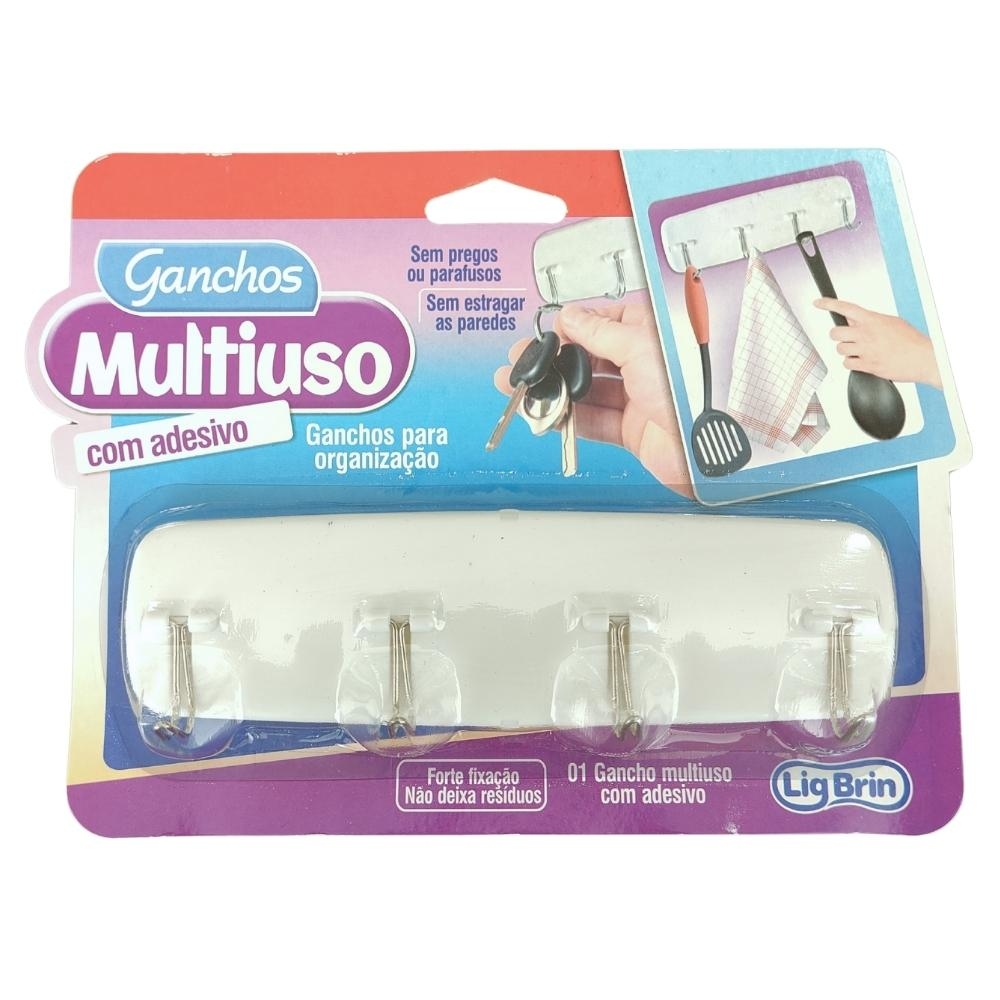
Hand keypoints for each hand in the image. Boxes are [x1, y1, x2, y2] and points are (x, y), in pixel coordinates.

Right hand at [494, 300, 691, 494]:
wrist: (707, 443)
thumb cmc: (691, 388)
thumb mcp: (638, 346)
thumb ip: (599, 332)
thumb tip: (572, 317)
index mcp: (652, 335)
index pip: (605, 323)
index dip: (574, 328)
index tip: (548, 335)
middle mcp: (645, 365)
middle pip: (592, 359)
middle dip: (557, 362)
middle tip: (527, 363)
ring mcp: (639, 399)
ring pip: (589, 392)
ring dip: (558, 391)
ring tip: (529, 390)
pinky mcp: (634, 431)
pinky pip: (595, 422)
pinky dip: (571, 420)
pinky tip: (551, 414)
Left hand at [815, 298, 941, 387]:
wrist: (924, 358)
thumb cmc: (911, 341)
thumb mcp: (891, 322)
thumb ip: (871, 320)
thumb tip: (853, 319)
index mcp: (872, 319)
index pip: (845, 308)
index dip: (828, 304)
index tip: (817, 302)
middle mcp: (866, 333)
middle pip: (834, 333)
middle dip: (839, 335)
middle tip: (847, 338)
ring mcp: (865, 350)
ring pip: (839, 349)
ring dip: (847, 350)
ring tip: (861, 350)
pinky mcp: (867, 365)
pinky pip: (847, 364)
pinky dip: (852, 363)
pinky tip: (862, 361)